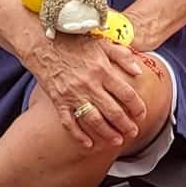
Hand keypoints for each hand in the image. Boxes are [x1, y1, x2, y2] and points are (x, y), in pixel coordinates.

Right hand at [29, 36, 149, 150]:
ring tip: (117, 141)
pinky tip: (87, 144)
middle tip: (133, 133)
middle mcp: (90, 84)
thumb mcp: (102, 43)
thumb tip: (139, 71)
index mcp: (103, 70)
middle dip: (126, 125)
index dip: (137, 107)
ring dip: (107, 133)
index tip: (142, 114)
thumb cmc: (73, 42)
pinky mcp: (59, 100)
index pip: (126, 94)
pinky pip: (69, 122)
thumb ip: (123, 56)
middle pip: (113, 111)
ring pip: (94, 120)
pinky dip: (78, 135)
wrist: (43, 44)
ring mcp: (73, 94)